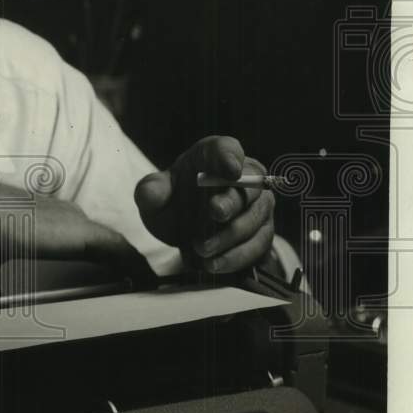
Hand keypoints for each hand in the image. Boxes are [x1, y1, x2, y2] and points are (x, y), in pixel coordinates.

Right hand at [0, 173, 154, 284]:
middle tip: (125, 279)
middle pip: (92, 236)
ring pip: (109, 243)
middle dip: (109, 256)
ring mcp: (72, 219)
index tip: (92, 268)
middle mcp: (57, 212)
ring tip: (142, 283)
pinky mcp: (83, 232)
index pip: (66, 231)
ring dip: (127, 262)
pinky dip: (135, 266)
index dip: (80, 246)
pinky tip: (148, 282)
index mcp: (33, 215)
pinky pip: (120, 251)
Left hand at [133, 135, 275, 273]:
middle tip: (214, 213)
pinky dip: (236, 256)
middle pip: (248, 184)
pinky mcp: (262, 230)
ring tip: (202, 249)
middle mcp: (243, 175)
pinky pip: (258, 244)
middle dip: (232, 200)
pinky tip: (214, 264)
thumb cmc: (172, 201)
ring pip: (254, 218)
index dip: (229, 156)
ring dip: (229, 236)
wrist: (184, 230)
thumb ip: (150, 191)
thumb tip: (150, 193)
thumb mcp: (154, 196)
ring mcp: (257, 203)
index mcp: (212, 156)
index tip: (230, 169)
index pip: (226, 148)